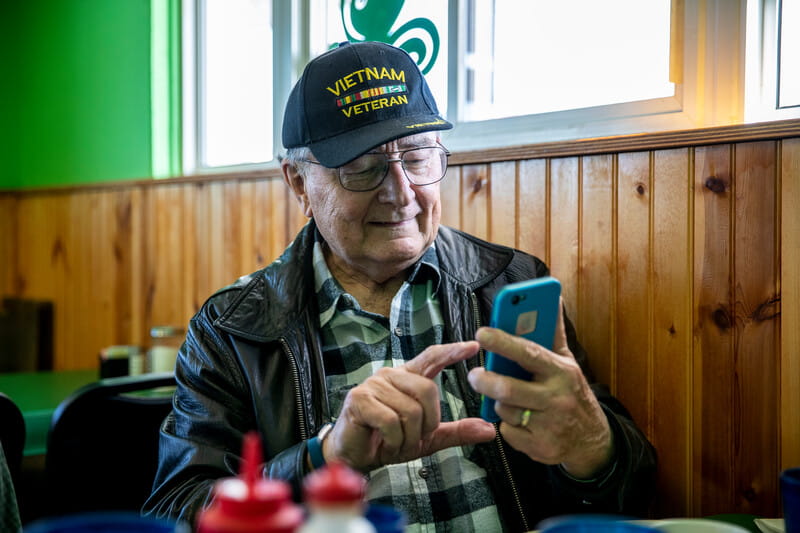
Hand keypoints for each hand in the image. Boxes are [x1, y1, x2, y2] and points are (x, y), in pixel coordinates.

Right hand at [323, 341, 495, 471]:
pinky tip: (384, 442)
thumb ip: (456, 432)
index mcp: (407, 379)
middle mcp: (390, 375)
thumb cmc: (387, 442)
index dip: (451, 351)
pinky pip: (390, 420)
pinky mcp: (359, 399)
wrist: (355, 458)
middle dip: (427, 423)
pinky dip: (394, 440)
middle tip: (412, 437)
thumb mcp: (427, 438)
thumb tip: (489, 430)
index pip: (431, 358)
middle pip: (427, 390)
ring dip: (408, 437)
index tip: (474, 346)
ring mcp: (373, 385)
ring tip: (395, 442)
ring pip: (410, 410)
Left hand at [467, 299, 613, 478]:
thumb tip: (554, 297)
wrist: (592, 442)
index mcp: (562, 372)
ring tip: (504, 397)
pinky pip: (507, 432)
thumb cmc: (572, 393)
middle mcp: (556, 398)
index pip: (529, 353)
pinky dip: (506, 425)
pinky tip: (519, 420)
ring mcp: (548, 426)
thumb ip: (554, 332)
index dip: (503, 342)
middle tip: (474, 374)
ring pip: (505, 410)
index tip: (482, 333)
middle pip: (509, 389)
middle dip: (485, 381)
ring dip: (498, 403)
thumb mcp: (567, 362)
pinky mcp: (540, 448)